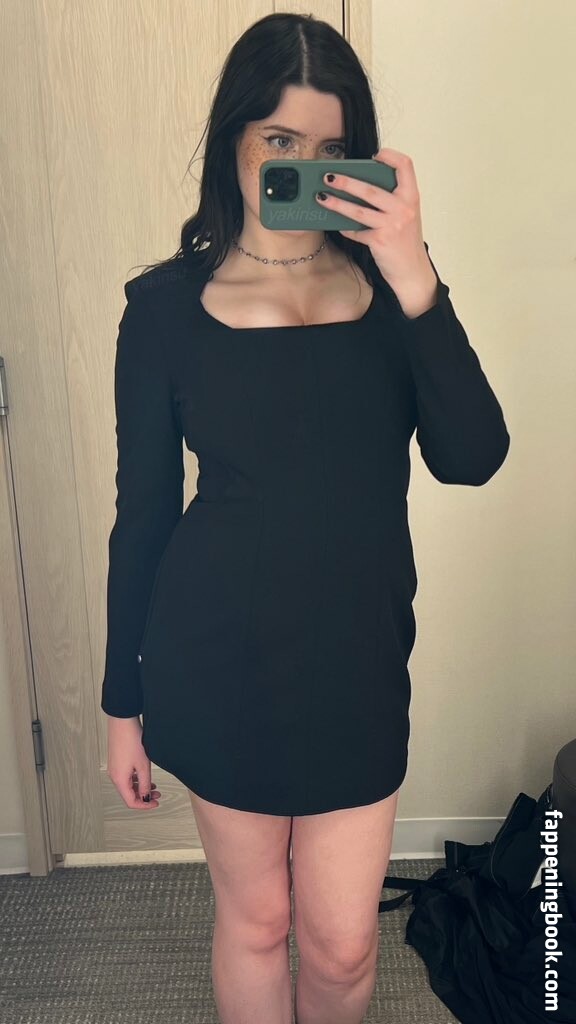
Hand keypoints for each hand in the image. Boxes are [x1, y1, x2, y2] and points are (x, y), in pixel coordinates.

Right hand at [106, 715, 161, 809]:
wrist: (123, 722)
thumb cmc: (132, 741)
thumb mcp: (143, 765)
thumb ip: (144, 784)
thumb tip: (146, 797)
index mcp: (119, 780)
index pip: (131, 801)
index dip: (144, 805)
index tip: (156, 803)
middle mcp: (114, 776)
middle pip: (128, 794)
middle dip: (144, 797)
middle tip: (158, 795)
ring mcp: (114, 768)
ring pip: (128, 785)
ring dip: (140, 787)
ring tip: (154, 785)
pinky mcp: (116, 761)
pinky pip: (126, 776)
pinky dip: (136, 779)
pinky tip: (144, 776)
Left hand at [316, 146, 435, 296]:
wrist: (412, 271)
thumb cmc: (406, 242)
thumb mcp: (406, 215)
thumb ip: (392, 200)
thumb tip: (361, 187)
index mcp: (411, 197)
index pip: (405, 166)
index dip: (390, 156)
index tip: (374, 156)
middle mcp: (403, 208)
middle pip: (370, 189)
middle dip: (345, 182)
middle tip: (329, 176)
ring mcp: (392, 225)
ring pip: (358, 210)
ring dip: (337, 203)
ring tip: (322, 197)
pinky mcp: (380, 241)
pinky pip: (357, 231)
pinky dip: (346, 228)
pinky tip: (337, 224)